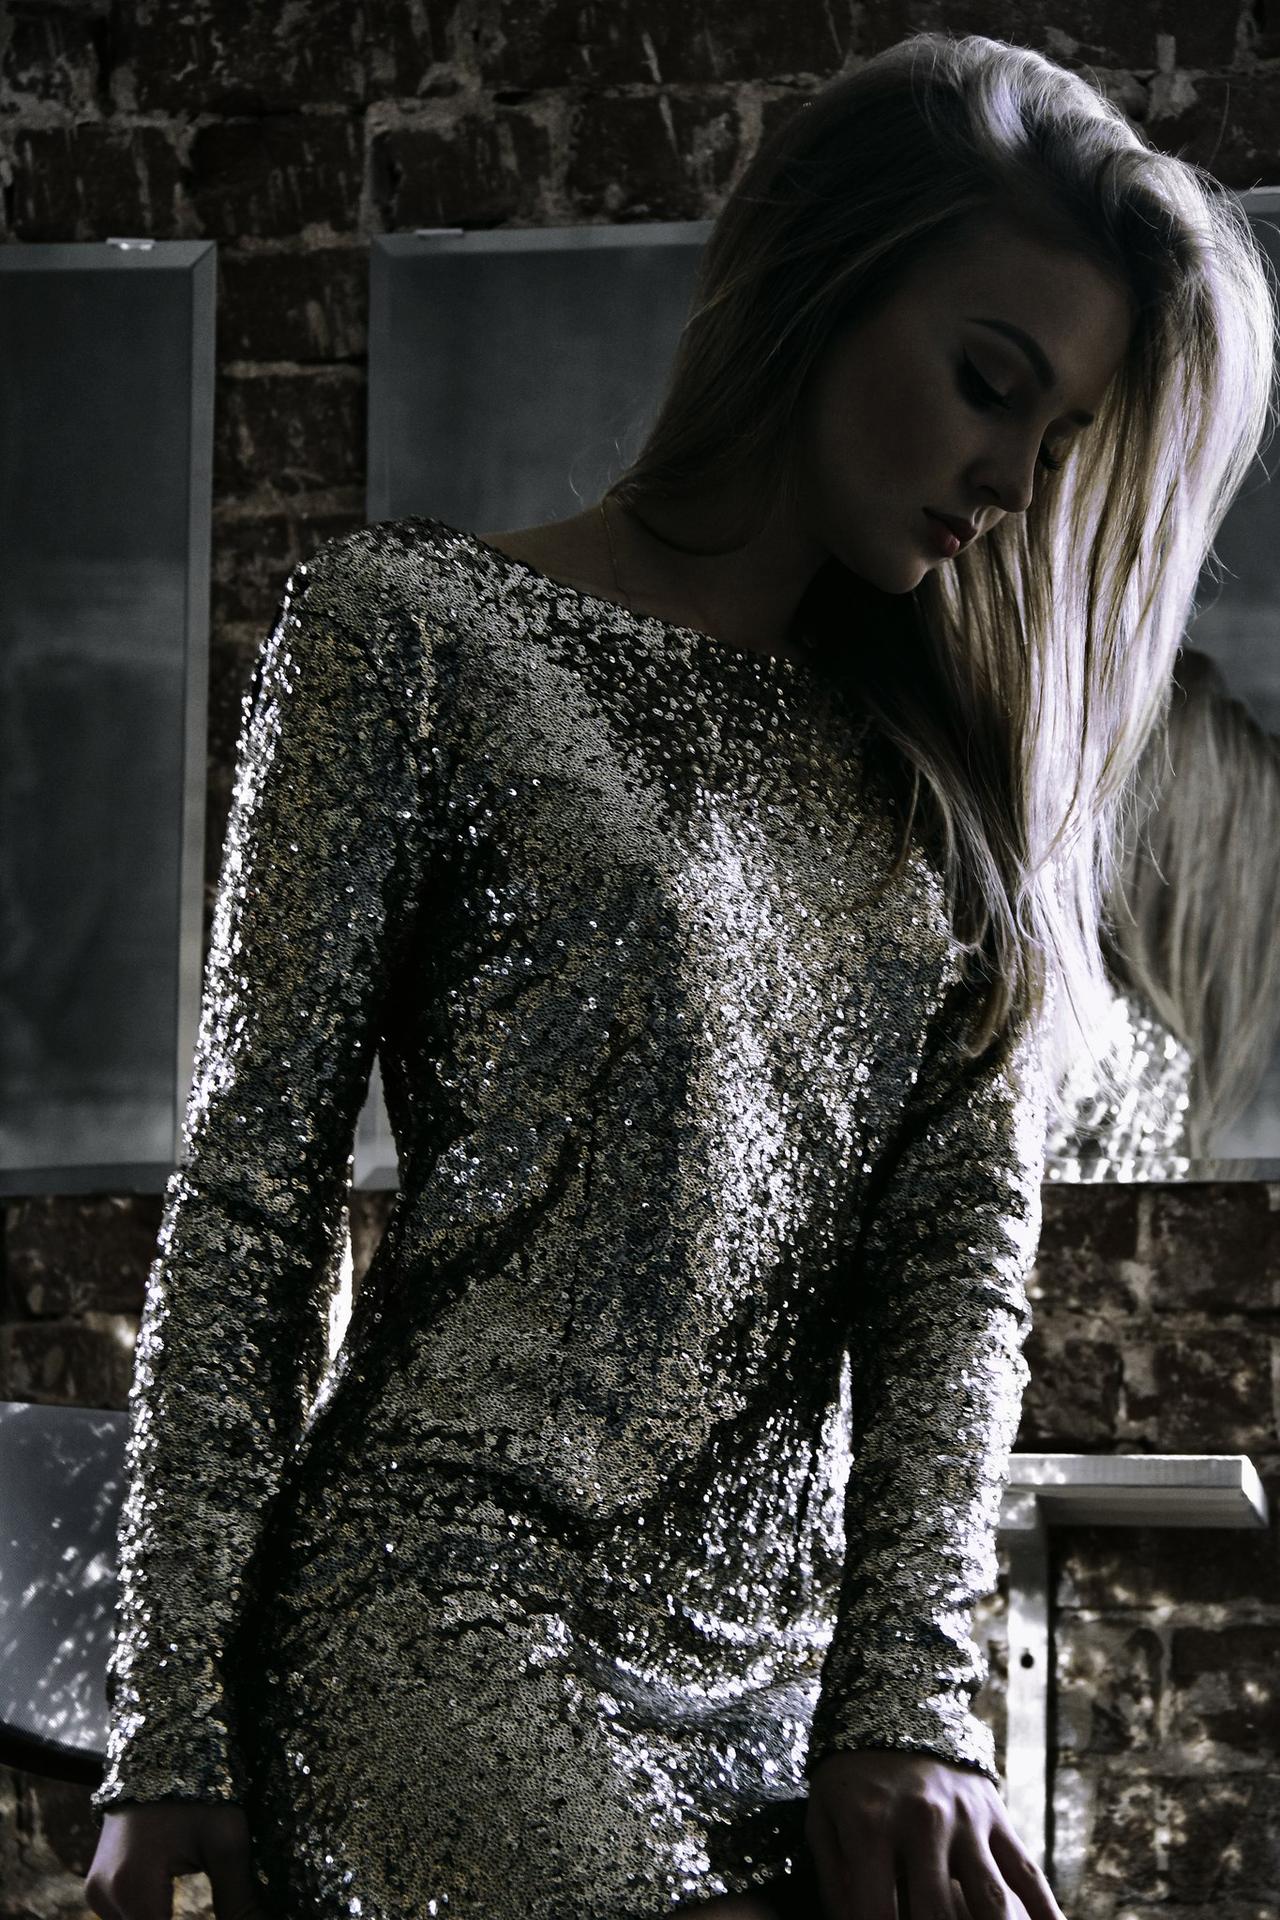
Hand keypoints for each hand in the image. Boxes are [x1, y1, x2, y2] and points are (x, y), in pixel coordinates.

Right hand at [84, 1801, 274, 1919]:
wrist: (160, 1744)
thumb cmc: (199, 1787)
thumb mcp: (225, 1842)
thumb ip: (238, 1901)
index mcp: (133, 1887)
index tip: (230, 1917)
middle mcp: (104, 1896)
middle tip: (225, 1911)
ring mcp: (96, 1892)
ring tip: (202, 1911)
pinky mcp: (99, 1886)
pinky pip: (127, 1918)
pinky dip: (153, 1918)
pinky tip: (177, 1909)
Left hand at [805, 1747, 1068, 1919]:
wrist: (897, 1699)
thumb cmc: (851, 1771)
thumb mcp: (823, 1816)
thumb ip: (835, 1881)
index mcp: (870, 1824)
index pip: (877, 1915)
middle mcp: (922, 1823)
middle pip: (937, 1917)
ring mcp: (967, 1820)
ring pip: (992, 1903)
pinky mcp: (997, 1816)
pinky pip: (1028, 1875)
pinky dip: (1046, 1915)